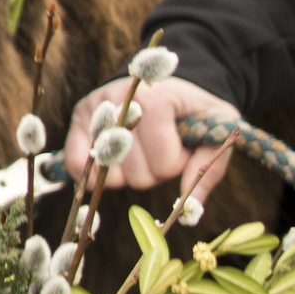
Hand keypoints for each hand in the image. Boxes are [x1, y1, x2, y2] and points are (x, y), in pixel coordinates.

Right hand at [64, 75, 240, 205]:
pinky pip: (77, 163)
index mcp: (157, 96)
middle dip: (154, 172)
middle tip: (161, 151)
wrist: (167, 86)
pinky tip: (115, 164)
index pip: (164, 160)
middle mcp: (121, 98)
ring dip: (129, 173)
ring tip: (141, 152)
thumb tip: (190, 208)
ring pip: (110, 173)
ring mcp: (97, 107)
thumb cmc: (193, 113)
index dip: (176, 163)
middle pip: (137, 173)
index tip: (182, 145)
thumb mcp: (216, 132)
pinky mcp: (80, 116)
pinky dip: (96, 174)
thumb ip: (208, 168)